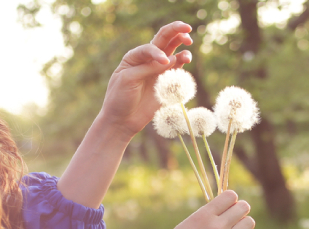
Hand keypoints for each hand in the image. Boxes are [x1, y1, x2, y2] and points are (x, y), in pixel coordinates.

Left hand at [98, 21, 193, 136]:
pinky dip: (183, 62)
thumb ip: (148, 68)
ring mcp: (158, 71)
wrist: (123, 121)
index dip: (157, 51)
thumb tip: (172, 58)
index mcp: (134, 57)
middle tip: (187, 28)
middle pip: (163, 40)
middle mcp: (148, 60)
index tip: (163, 61)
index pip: (149, 47)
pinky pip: (178, 69)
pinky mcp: (167, 82)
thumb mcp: (129, 79)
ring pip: (173, 52)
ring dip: (182, 46)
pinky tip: (186, 59)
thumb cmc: (120, 98)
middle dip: (176, 31)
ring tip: (188, 47)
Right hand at [147, 191, 256, 228]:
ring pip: (249, 222)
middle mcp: (217, 226)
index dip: (231, 199)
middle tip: (234, 217)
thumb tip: (221, 210)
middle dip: (240, 209)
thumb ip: (205, 217)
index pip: (230, 195)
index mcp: (203, 215)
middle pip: (243, 207)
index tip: (227, 206)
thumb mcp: (186, 225)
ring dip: (244, 224)